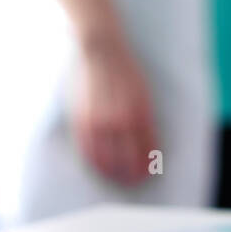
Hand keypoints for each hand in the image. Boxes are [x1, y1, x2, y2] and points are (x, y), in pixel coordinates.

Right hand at [70, 35, 159, 186]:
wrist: (100, 48)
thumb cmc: (124, 70)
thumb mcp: (142, 92)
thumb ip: (144, 117)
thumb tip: (148, 142)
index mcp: (141, 111)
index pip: (148, 148)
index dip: (147, 165)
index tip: (148, 174)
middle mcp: (122, 118)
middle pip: (128, 158)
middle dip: (132, 174)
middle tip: (133, 183)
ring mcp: (101, 119)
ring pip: (107, 158)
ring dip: (113, 172)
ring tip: (116, 179)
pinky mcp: (83, 117)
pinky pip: (88, 148)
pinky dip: (95, 162)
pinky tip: (99, 166)